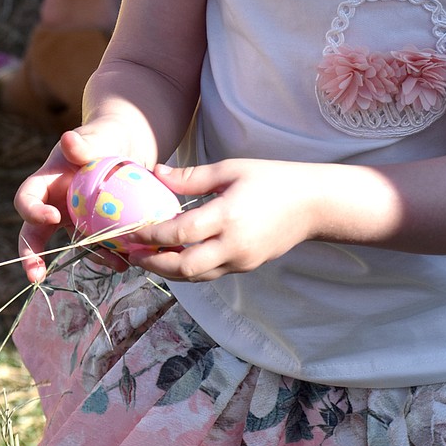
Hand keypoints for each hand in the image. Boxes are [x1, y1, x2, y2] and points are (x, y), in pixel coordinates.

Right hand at [15, 124, 134, 282]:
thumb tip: (68, 139)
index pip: (26, 199)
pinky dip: (110, 254)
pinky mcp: (96, 227)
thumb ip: (85, 143)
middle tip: (35, 276)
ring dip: (88, 258)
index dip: (32, 211)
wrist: (128, 146)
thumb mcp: (97, 137)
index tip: (52, 218)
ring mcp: (75, 218)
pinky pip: (98, 245)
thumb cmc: (105, 136)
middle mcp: (55, 204)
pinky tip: (125, 260)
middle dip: (31, 256)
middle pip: (34, 233)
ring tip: (112, 265)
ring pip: (70, 246)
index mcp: (47, 182)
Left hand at [124, 158, 329, 280]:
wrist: (314, 204)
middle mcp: (234, 244)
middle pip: (184, 266)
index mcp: (228, 215)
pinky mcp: (247, 267)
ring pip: (196, 276)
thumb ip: (191, 176)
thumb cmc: (272, 179)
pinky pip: (211, 273)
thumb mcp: (231, 169)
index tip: (131, 230)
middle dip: (153, 263)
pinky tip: (177, 256)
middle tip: (132, 253)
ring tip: (149, 257)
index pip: (180, 233)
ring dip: (169, 270)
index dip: (151, 235)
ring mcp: (242, 260)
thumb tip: (156, 173)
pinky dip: (190, 269)